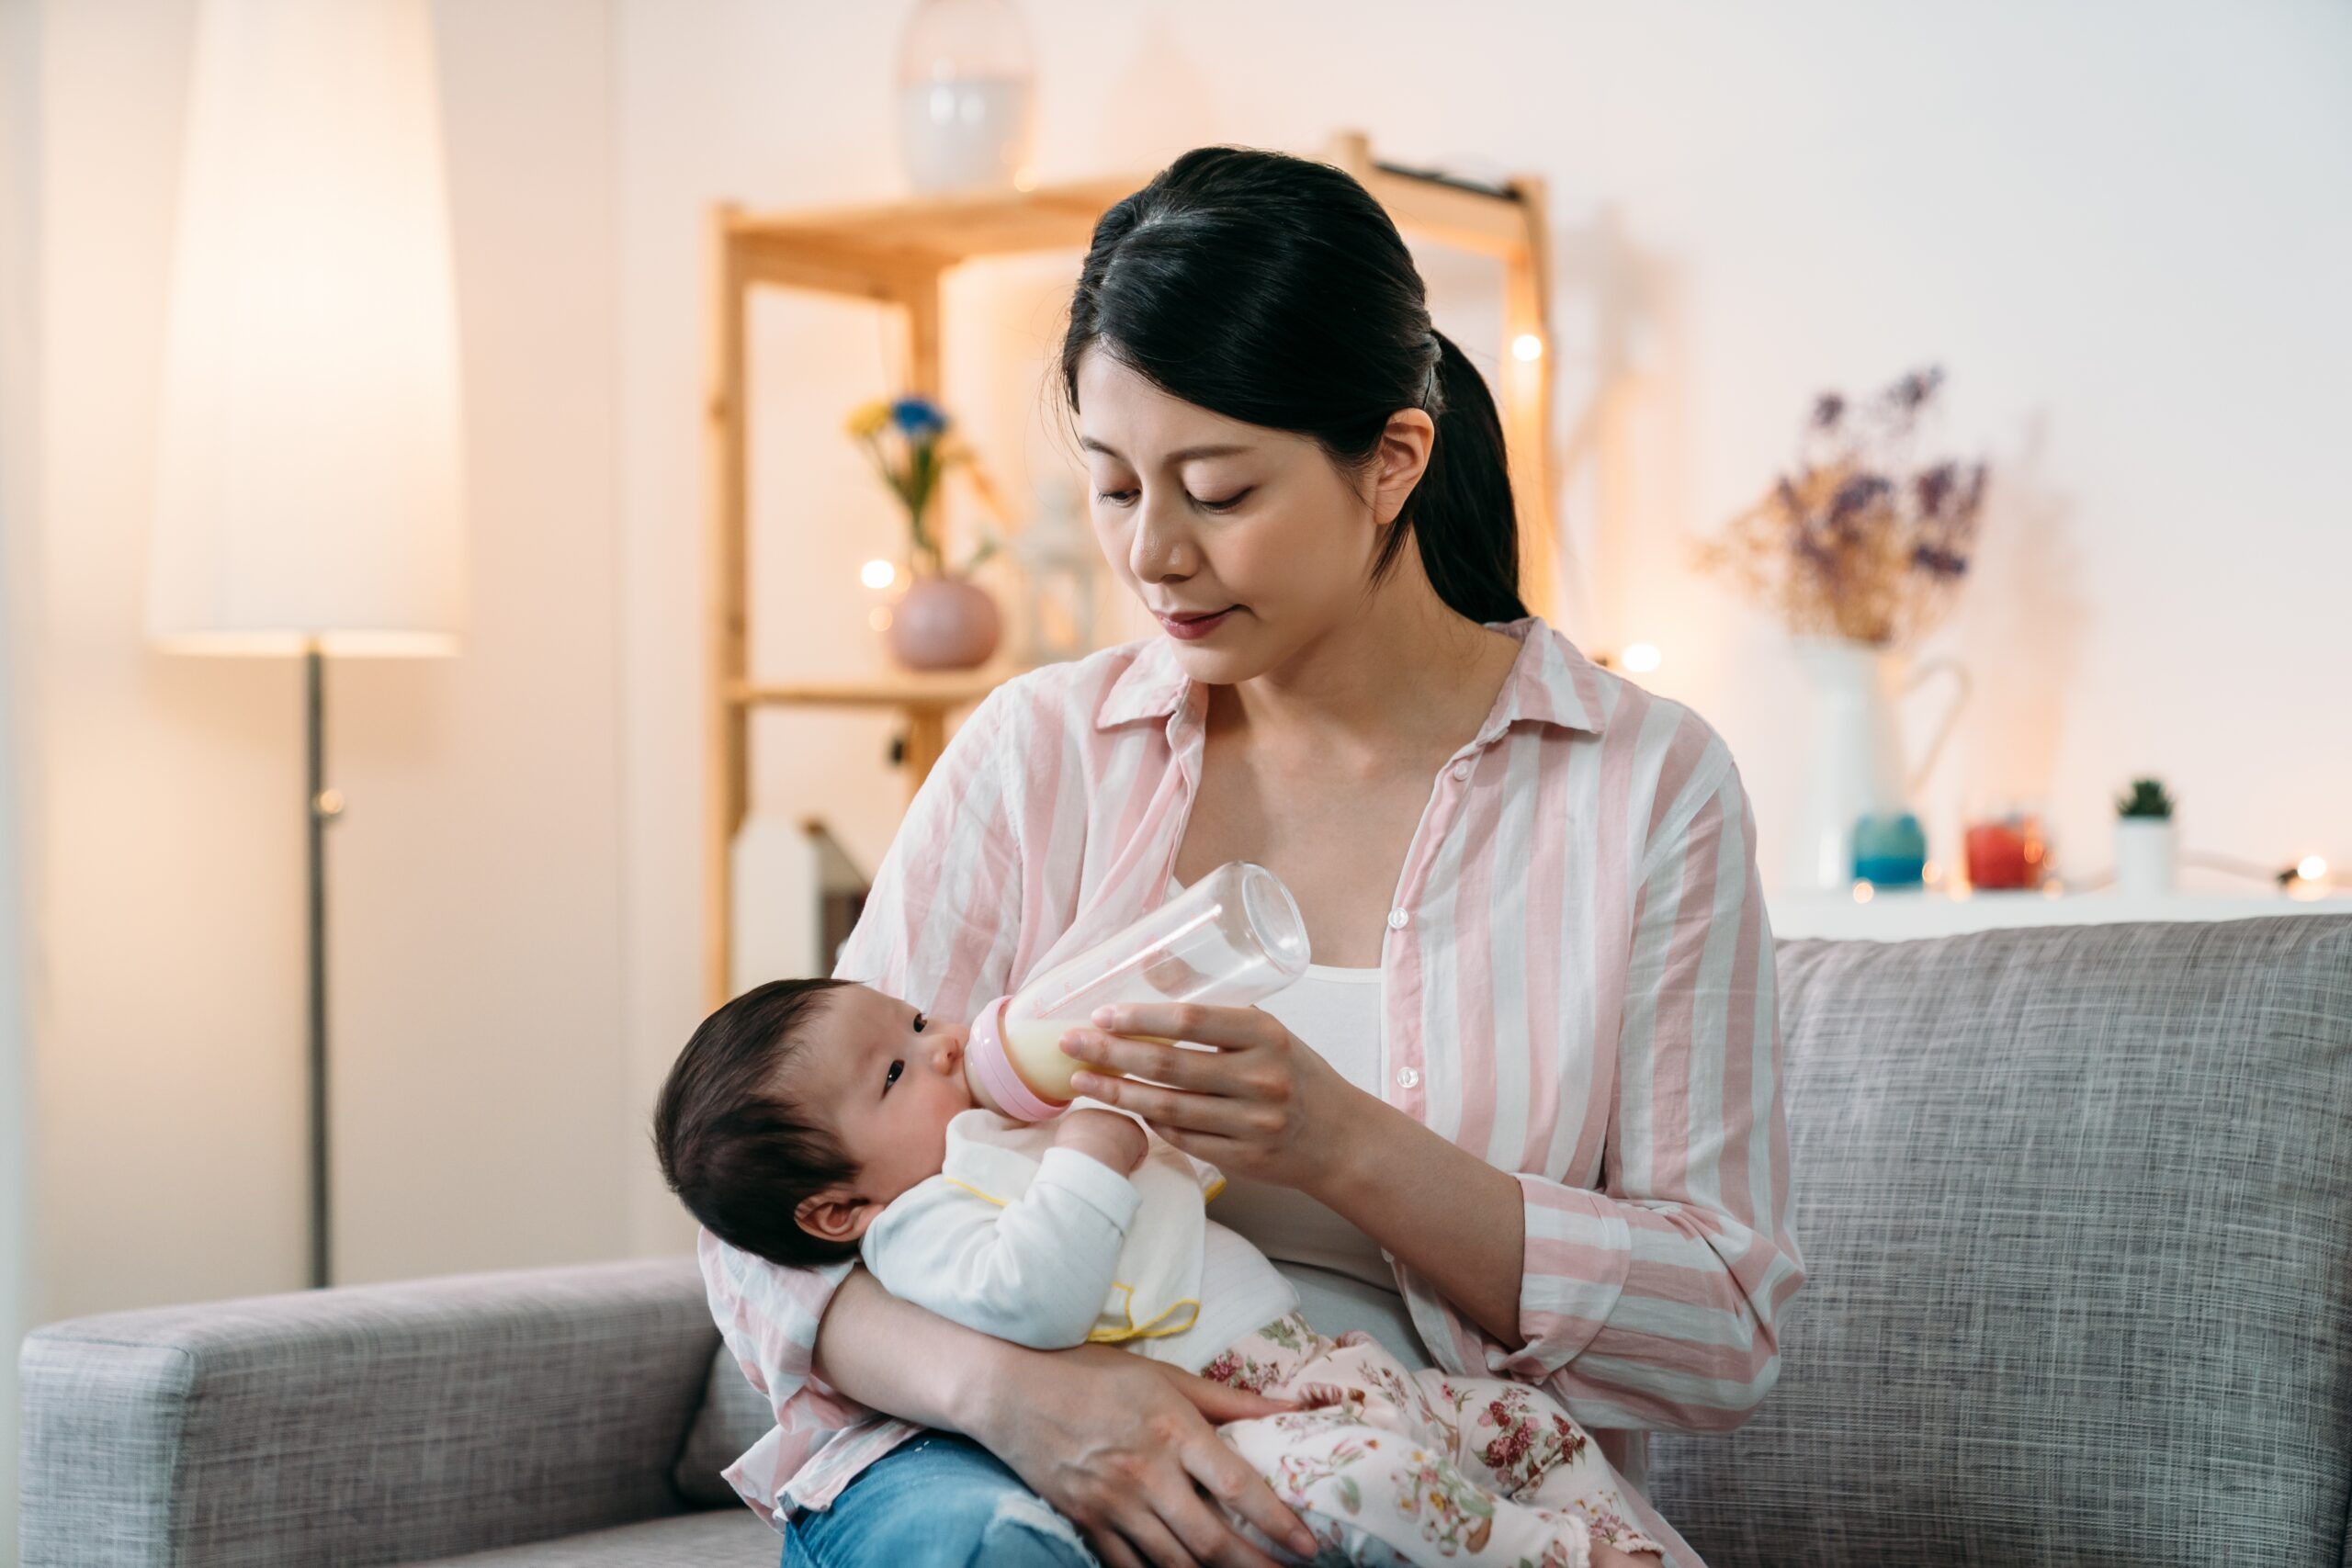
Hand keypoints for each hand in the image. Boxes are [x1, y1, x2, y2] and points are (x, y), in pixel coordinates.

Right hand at [973, 1342, 1319, 1567]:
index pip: (1237, 1487)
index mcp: (1173, 1430)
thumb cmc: (1090, 1372)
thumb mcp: (1163, 1375)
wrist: (1010, 1388)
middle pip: (1211, 1540)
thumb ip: (1228, 1398)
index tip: (1309, 1546)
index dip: (1278, 1522)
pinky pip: (1128, 1567)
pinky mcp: (1086, 1523)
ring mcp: (1113, 1504)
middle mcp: (1146, 1474)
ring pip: (1173, 1563)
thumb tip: (1290, 1405)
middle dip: (1256, 1567)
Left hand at [1059, 1003, 1371, 1194]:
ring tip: (1080, 1078)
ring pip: (1166, 1107)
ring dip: (1116, 1091)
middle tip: (1070, 1043)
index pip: (1192, 1021)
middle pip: (1168, 1064)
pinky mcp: (1240, 1158)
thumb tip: (1150, 988)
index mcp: (1266, 1036)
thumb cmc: (1298, 1075)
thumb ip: (1220, 1019)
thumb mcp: (1272, 1034)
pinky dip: (1146, 1119)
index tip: (1102, 1014)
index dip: (1140, 1017)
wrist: (1341, 1139)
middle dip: (1111, 1052)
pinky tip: (1121, 1104)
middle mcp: (1260, 1078)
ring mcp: (1250, 1123)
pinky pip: (1179, 1137)